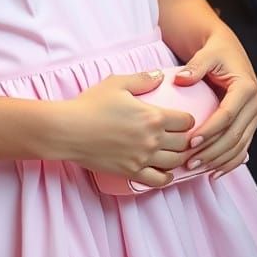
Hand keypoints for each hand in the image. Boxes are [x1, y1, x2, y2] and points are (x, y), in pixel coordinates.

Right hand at [57, 70, 196, 187]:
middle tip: (180, 136)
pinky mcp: (132, 172)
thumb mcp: (116, 83)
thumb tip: (160, 75)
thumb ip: (142, 79)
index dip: (188, 120)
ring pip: (175, 162)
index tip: (183, 119)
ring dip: (178, 157)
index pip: (186, 121)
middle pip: (184, 143)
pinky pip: (158, 181)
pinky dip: (166, 177)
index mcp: (153, 116)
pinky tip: (165, 171)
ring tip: (173, 152)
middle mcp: (152, 139)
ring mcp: (143, 158)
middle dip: (185, 139)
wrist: (69, 130)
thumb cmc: (91, 104)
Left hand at [174, 24, 256, 176]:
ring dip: (218, 160)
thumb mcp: (206, 53)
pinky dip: (229, 162)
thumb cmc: (215, 51)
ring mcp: (255, 115)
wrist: (227, 49)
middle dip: (212, 151)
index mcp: (247, 88)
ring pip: (239, 145)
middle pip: (234, 135)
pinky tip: (214, 172)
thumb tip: (181, 79)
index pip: (227, 115)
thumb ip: (195, 66)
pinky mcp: (251, 123)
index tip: (191, 141)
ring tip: (196, 167)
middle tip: (189, 161)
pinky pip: (242, 147)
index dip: (209, 130)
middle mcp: (256, 103)